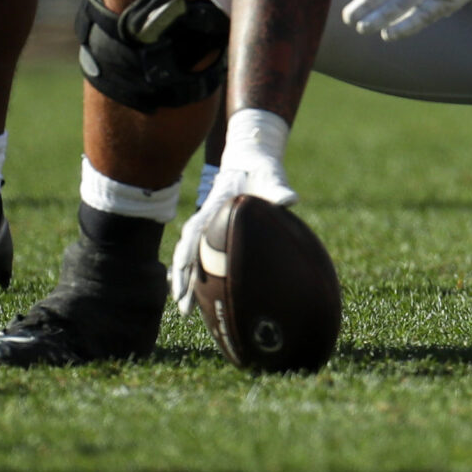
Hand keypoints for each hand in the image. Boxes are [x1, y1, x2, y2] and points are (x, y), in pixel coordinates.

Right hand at [172, 149, 297, 314]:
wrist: (252, 160)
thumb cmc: (262, 169)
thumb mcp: (270, 173)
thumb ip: (277, 186)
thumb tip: (289, 200)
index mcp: (216, 203)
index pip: (196, 228)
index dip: (188, 248)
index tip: (183, 267)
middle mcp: (207, 217)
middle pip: (187, 249)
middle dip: (182, 276)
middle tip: (182, 303)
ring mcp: (209, 226)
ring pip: (192, 257)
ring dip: (188, 281)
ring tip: (187, 310)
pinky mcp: (216, 233)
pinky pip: (204, 257)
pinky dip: (200, 276)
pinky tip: (205, 297)